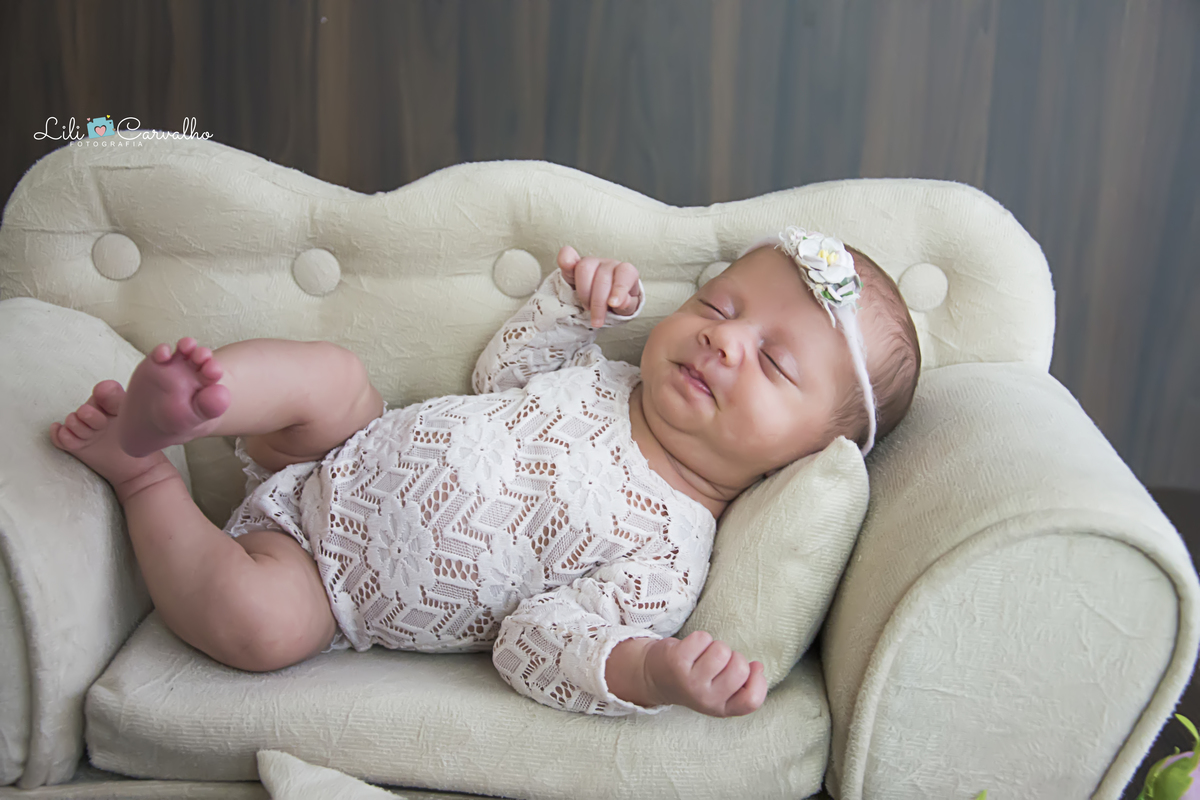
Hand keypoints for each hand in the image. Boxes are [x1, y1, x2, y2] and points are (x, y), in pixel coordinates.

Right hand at [557, 245, 641, 327]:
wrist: (605, 299)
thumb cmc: (618, 303)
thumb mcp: (626, 308)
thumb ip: (627, 305)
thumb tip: (622, 302)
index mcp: (626, 272)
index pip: (625, 273)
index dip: (619, 289)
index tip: (613, 304)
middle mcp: (609, 264)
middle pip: (602, 278)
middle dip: (598, 303)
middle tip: (596, 320)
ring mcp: (592, 262)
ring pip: (584, 269)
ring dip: (583, 293)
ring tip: (587, 307)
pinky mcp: (575, 264)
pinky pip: (568, 257)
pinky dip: (565, 260)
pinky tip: (566, 265)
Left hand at [631, 631, 766, 716]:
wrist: (653, 676)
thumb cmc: (695, 679)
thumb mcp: (719, 691)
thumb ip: (741, 684)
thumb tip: (758, 667)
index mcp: (721, 708)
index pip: (751, 701)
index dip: (758, 681)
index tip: (752, 669)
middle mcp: (706, 699)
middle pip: (740, 668)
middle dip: (734, 656)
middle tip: (719, 661)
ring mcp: (690, 681)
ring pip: (722, 650)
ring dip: (716, 646)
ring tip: (704, 654)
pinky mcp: (677, 661)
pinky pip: (703, 638)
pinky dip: (700, 638)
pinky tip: (691, 648)